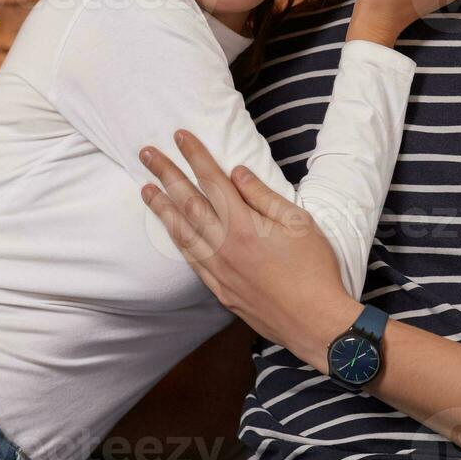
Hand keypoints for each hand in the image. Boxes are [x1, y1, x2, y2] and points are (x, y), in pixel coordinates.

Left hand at [138, 130, 359, 371]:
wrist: (315, 322)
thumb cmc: (314, 269)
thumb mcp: (298, 222)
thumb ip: (263, 196)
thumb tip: (237, 173)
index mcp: (244, 225)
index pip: (212, 182)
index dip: (195, 156)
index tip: (179, 136)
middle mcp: (224, 246)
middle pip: (187, 203)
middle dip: (166, 175)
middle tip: (146, 154)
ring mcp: (218, 270)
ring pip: (181, 233)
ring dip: (161, 208)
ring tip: (145, 189)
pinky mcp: (219, 290)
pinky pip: (190, 258)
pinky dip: (176, 239)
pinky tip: (170, 230)